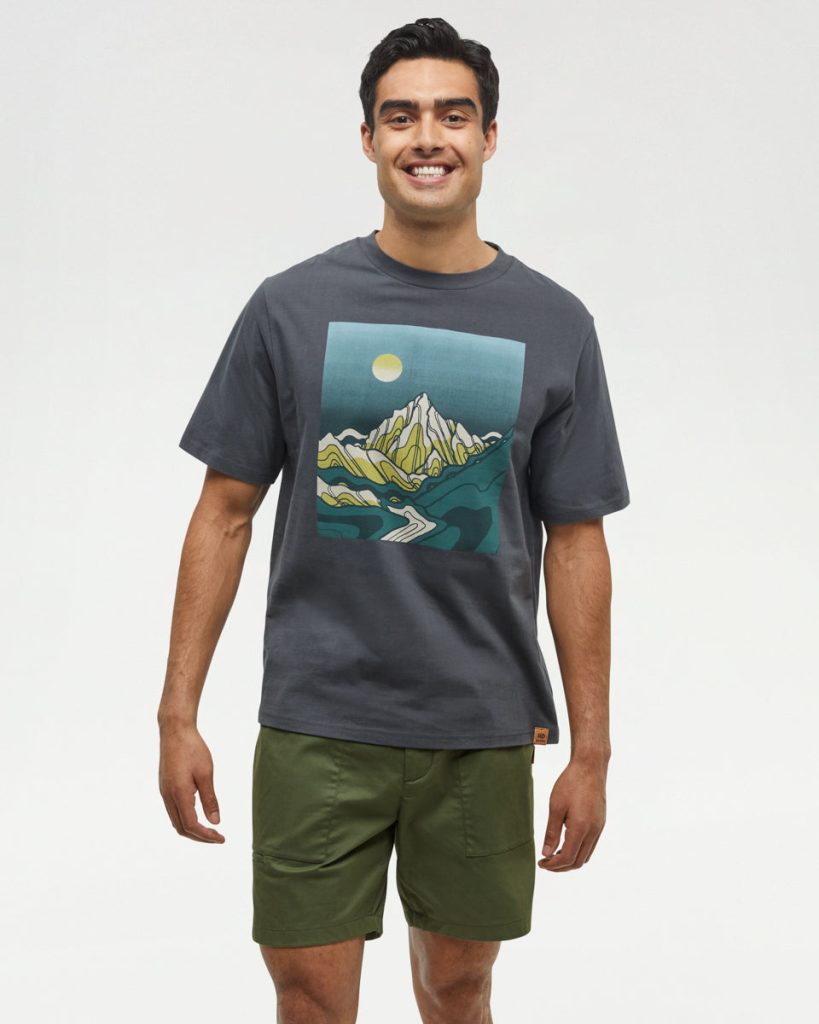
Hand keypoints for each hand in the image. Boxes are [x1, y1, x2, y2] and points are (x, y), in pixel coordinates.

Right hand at [158, 722, 224, 842]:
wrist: (175, 731)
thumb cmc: (192, 749)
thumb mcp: (206, 773)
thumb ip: (209, 799)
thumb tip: (215, 822)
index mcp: (179, 794)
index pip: (191, 825)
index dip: (206, 836)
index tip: (221, 838)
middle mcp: (168, 796)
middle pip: (181, 828)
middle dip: (199, 837)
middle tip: (217, 838)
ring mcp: (164, 792)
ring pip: (176, 820)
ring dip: (192, 829)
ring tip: (209, 830)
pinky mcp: (165, 787)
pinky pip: (173, 811)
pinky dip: (186, 819)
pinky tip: (198, 815)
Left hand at [537, 758, 605, 870]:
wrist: (590, 767)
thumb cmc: (571, 783)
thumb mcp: (556, 807)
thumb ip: (552, 832)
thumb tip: (547, 853)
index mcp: (581, 828)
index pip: (567, 858)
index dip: (553, 865)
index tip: (541, 863)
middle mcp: (593, 831)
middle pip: (578, 862)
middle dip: (561, 866)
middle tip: (546, 862)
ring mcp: (599, 828)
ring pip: (586, 856)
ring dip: (570, 860)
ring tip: (554, 854)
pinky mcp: (600, 823)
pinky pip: (590, 846)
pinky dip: (578, 851)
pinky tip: (566, 844)